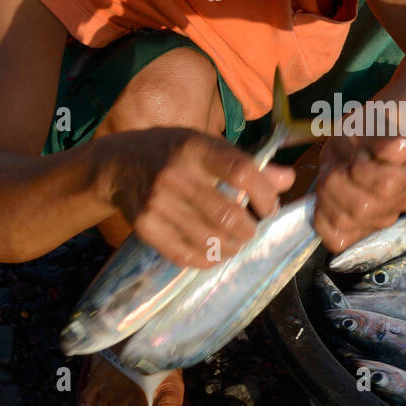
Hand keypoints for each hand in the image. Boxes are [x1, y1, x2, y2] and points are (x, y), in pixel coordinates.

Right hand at [96, 127, 294, 268]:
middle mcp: (175, 174)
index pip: (242, 172)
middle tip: (252, 229)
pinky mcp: (145, 226)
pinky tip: (215, 253)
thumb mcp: (207, 145)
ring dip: (232, 247)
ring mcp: (157, 202)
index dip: (265, 195)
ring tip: (236, 242)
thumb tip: (288, 179)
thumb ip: (247, 163)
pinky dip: (208, 259)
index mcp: (195, 148)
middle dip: (250, 229)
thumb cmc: (173, 152)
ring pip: (210, 239)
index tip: (269, 207)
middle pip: (228, 214)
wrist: (117, 165)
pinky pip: (185, 254)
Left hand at [313, 132, 405, 254]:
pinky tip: (326, 199)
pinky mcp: (362, 232)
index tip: (359, 155)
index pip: (387, 185)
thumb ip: (385, 138)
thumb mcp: (376, 122)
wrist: (368, 140)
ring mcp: (384, 220)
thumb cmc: (371, 130)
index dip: (361, 169)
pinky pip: (337, 238)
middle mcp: (403, 202)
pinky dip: (323, 219)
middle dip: (336, 181)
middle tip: (338, 165)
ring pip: (344, 221)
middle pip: (361, 208)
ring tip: (332, 178)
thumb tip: (400, 146)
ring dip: (326, 195)